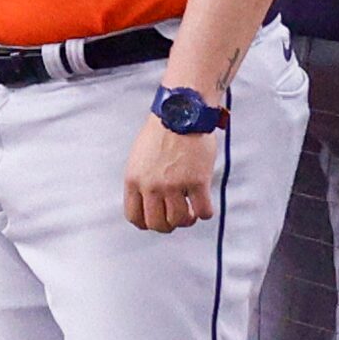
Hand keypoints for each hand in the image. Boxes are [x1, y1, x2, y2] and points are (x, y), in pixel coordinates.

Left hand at [125, 118, 220, 232]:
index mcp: (133, 181)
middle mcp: (151, 186)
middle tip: (177, 218)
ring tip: (191, 212)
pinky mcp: (197, 181)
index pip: (134, 217)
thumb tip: (147, 202)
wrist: (181, 113)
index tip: (157, 220)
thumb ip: (141, 181)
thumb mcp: (139, 158)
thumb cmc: (161, 133)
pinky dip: (205, 213)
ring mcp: (174, 185)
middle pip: (156, 223)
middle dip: (168, 226)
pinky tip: (205, 206)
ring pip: (179, 220)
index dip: (147, 224)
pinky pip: (203, 211)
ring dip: (187, 220)